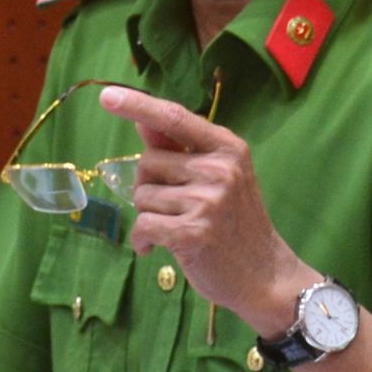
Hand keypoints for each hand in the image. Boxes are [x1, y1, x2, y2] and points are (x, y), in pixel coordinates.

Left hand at [99, 84, 308, 328]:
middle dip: (149, 186)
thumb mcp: (217, 178)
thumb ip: (179, 149)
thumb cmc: (234, 224)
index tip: (106, 95)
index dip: (137, 105)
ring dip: (149, 216)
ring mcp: (208, 200)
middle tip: (175, 208)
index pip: (173, 118)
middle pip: (148, 162)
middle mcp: (219, 169)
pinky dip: (142, 240)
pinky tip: (157, 248)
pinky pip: (143, 225)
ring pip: (142, 196)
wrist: (264, 275)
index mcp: (227, 148)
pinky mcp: (192, 232)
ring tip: (177, 229)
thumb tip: (142, 120)